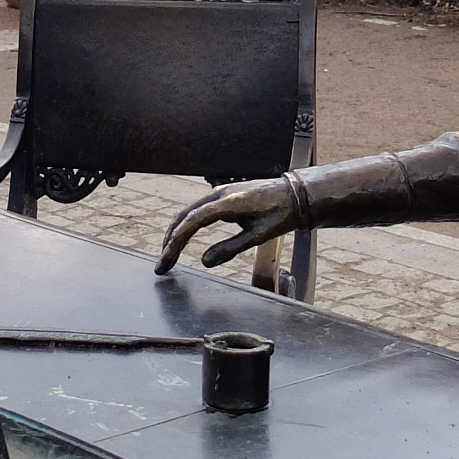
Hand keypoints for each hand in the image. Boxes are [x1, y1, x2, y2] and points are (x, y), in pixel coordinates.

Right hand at [156, 178, 303, 273]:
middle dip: (170, 241)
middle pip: (184, 217)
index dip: (176, 242)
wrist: (296, 194)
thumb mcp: (258, 236)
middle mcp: (219, 194)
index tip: (167, 260)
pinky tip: (182, 239)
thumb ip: (230, 249)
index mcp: (228, 203)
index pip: (192, 222)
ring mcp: (219, 193)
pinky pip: (197, 210)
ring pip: (188, 213)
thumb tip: (205, 262)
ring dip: (176, 233)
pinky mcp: (222, 196)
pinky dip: (186, 226)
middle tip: (162, 265)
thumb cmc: (281, 214)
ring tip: (168, 255)